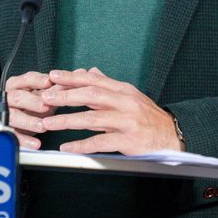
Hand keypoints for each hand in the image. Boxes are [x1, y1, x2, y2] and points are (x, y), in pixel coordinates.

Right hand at [0, 71, 56, 149]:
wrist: (13, 125)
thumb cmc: (29, 107)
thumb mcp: (43, 98)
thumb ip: (56, 89)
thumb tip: (77, 76)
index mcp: (16, 85)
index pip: (26, 79)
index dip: (37, 80)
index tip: (49, 82)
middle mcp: (5, 97)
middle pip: (17, 96)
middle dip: (32, 101)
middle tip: (45, 107)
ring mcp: (1, 113)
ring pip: (13, 115)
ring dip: (29, 121)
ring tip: (42, 127)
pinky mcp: (2, 130)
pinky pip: (12, 134)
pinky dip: (25, 140)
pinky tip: (36, 143)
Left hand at [36, 67, 181, 155]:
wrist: (172, 135)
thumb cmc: (148, 117)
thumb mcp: (130, 96)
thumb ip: (108, 85)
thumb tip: (90, 71)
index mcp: (123, 90)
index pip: (94, 80)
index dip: (72, 77)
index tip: (53, 76)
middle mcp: (125, 102)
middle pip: (91, 95)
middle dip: (65, 95)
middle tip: (45, 97)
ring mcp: (127, 121)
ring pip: (92, 118)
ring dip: (67, 121)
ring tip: (49, 124)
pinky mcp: (128, 140)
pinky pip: (100, 142)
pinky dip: (82, 144)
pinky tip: (67, 146)